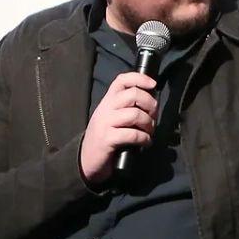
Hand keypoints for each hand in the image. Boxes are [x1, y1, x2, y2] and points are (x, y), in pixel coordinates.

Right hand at [81, 71, 159, 186]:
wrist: (85, 160)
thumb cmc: (105, 138)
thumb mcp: (114, 118)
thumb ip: (128, 108)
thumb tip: (152, 103)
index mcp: (108, 101)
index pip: (122, 80)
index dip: (139, 78)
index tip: (153, 85)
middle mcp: (105, 108)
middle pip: (133, 94)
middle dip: (150, 105)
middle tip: (153, 117)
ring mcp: (105, 123)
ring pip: (135, 114)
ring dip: (149, 124)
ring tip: (149, 132)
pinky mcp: (107, 139)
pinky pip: (133, 134)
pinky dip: (144, 139)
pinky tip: (145, 143)